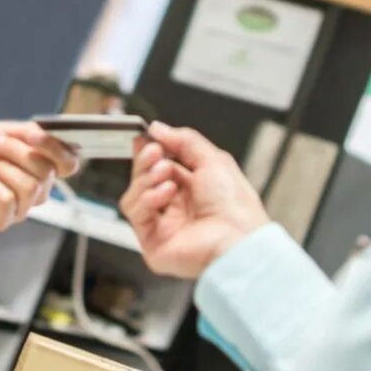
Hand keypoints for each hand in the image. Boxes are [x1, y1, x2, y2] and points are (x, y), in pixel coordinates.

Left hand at [0, 121, 81, 230]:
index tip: (33, 134)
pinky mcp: (0, 221)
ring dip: (4, 167)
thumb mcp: (3, 131)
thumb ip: (30, 134)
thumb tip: (50, 136)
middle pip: (47, 171)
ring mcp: (19, 208)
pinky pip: (9, 201)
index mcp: (41, 168)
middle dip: (18, 150)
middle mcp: (35, 190)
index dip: (57, 148)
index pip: (69, 164)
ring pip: (31, 186)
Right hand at [120, 123, 269, 279]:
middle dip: (145, 161)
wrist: (236, 239)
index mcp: (193, 189)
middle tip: (155, 152)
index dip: (149, 152)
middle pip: (143, 178)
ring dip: (146, 178)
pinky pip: (135, 214)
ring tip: (166, 174)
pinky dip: (147, 198)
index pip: (160, 166)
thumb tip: (157, 129)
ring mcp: (163, 225)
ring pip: (134, 194)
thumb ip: (184, 140)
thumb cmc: (235, 206)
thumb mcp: (213, 159)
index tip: (144, 137)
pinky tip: (165, 194)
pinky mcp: (152, 242)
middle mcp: (176, 207)